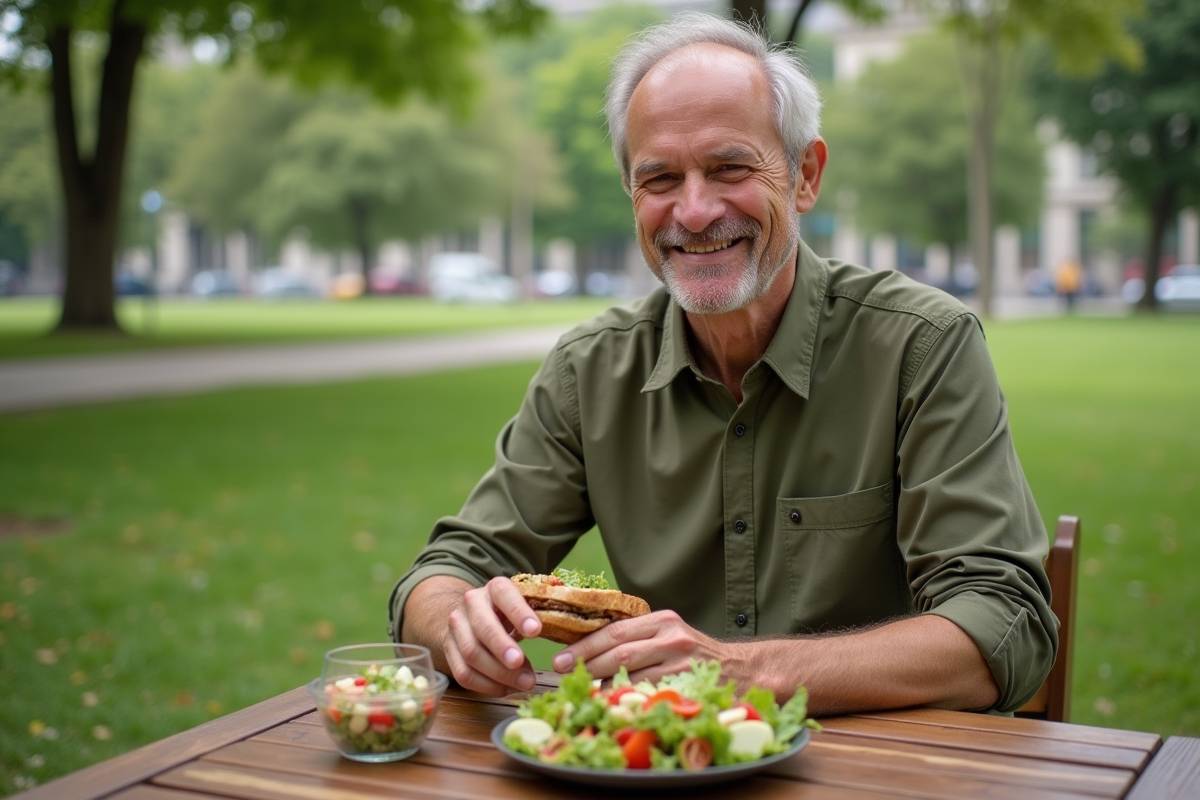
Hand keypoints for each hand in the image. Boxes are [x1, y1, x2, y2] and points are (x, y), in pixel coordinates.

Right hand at [444, 576, 543, 696]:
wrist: (471, 614)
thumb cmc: (509, 612)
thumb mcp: (523, 606)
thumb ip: (539, 618)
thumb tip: (564, 645)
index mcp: (495, 588)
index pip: (505, 595)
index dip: (519, 613)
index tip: (536, 631)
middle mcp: (472, 603)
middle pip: (483, 628)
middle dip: (503, 648)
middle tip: (521, 663)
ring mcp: (457, 626)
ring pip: (471, 653)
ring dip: (498, 673)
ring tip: (524, 683)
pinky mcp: (449, 649)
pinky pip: (462, 673)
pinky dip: (485, 685)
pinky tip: (506, 689)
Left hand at [550, 610, 726, 684]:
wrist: (741, 669)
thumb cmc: (696, 654)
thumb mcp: (669, 635)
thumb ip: (639, 638)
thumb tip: (591, 651)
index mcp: (663, 620)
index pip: (615, 631)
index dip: (585, 645)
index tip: (561, 656)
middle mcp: (672, 637)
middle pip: (619, 652)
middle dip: (585, 663)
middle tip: (561, 672)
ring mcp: (680, 663)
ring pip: (630, 674)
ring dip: (601, 685)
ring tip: (582, 690)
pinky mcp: (686, 686)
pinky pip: (646, 694)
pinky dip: (626, 698)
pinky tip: (612, 703)